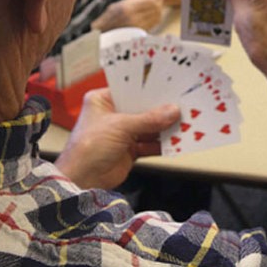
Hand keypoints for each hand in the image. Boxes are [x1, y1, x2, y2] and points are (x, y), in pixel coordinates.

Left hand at [56, 88, 179, 188]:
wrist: (81, 181)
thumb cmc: (88, 148)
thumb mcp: (120, 127)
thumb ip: (149, 119)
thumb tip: (172, 111)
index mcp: (103, 100)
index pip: (130, 89)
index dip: (149, 88)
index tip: (170, 85)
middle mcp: (113, 115)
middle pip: (142, 108)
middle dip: (161, 109)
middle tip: (182, 103)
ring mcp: (122, 133)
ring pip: (149, 127)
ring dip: (164, 127)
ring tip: (184, 122)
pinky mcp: (129, 150)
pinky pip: (150, 144)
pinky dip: (162, 143)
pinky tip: (176, 140)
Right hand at [91, 0, 164, 31]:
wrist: (103, 34)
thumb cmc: (109, 19)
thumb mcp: (119, 4)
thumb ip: (135, 0)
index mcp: (128, 8)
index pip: (150, 0)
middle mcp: (134, 18)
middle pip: (156, 8)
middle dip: (159, 1)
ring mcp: (138, 27)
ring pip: (157, 16)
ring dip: (159, 9)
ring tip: (157, 4)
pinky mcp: (141, 33)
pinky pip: (154, 24)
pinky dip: (156, 17)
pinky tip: (154, 13)